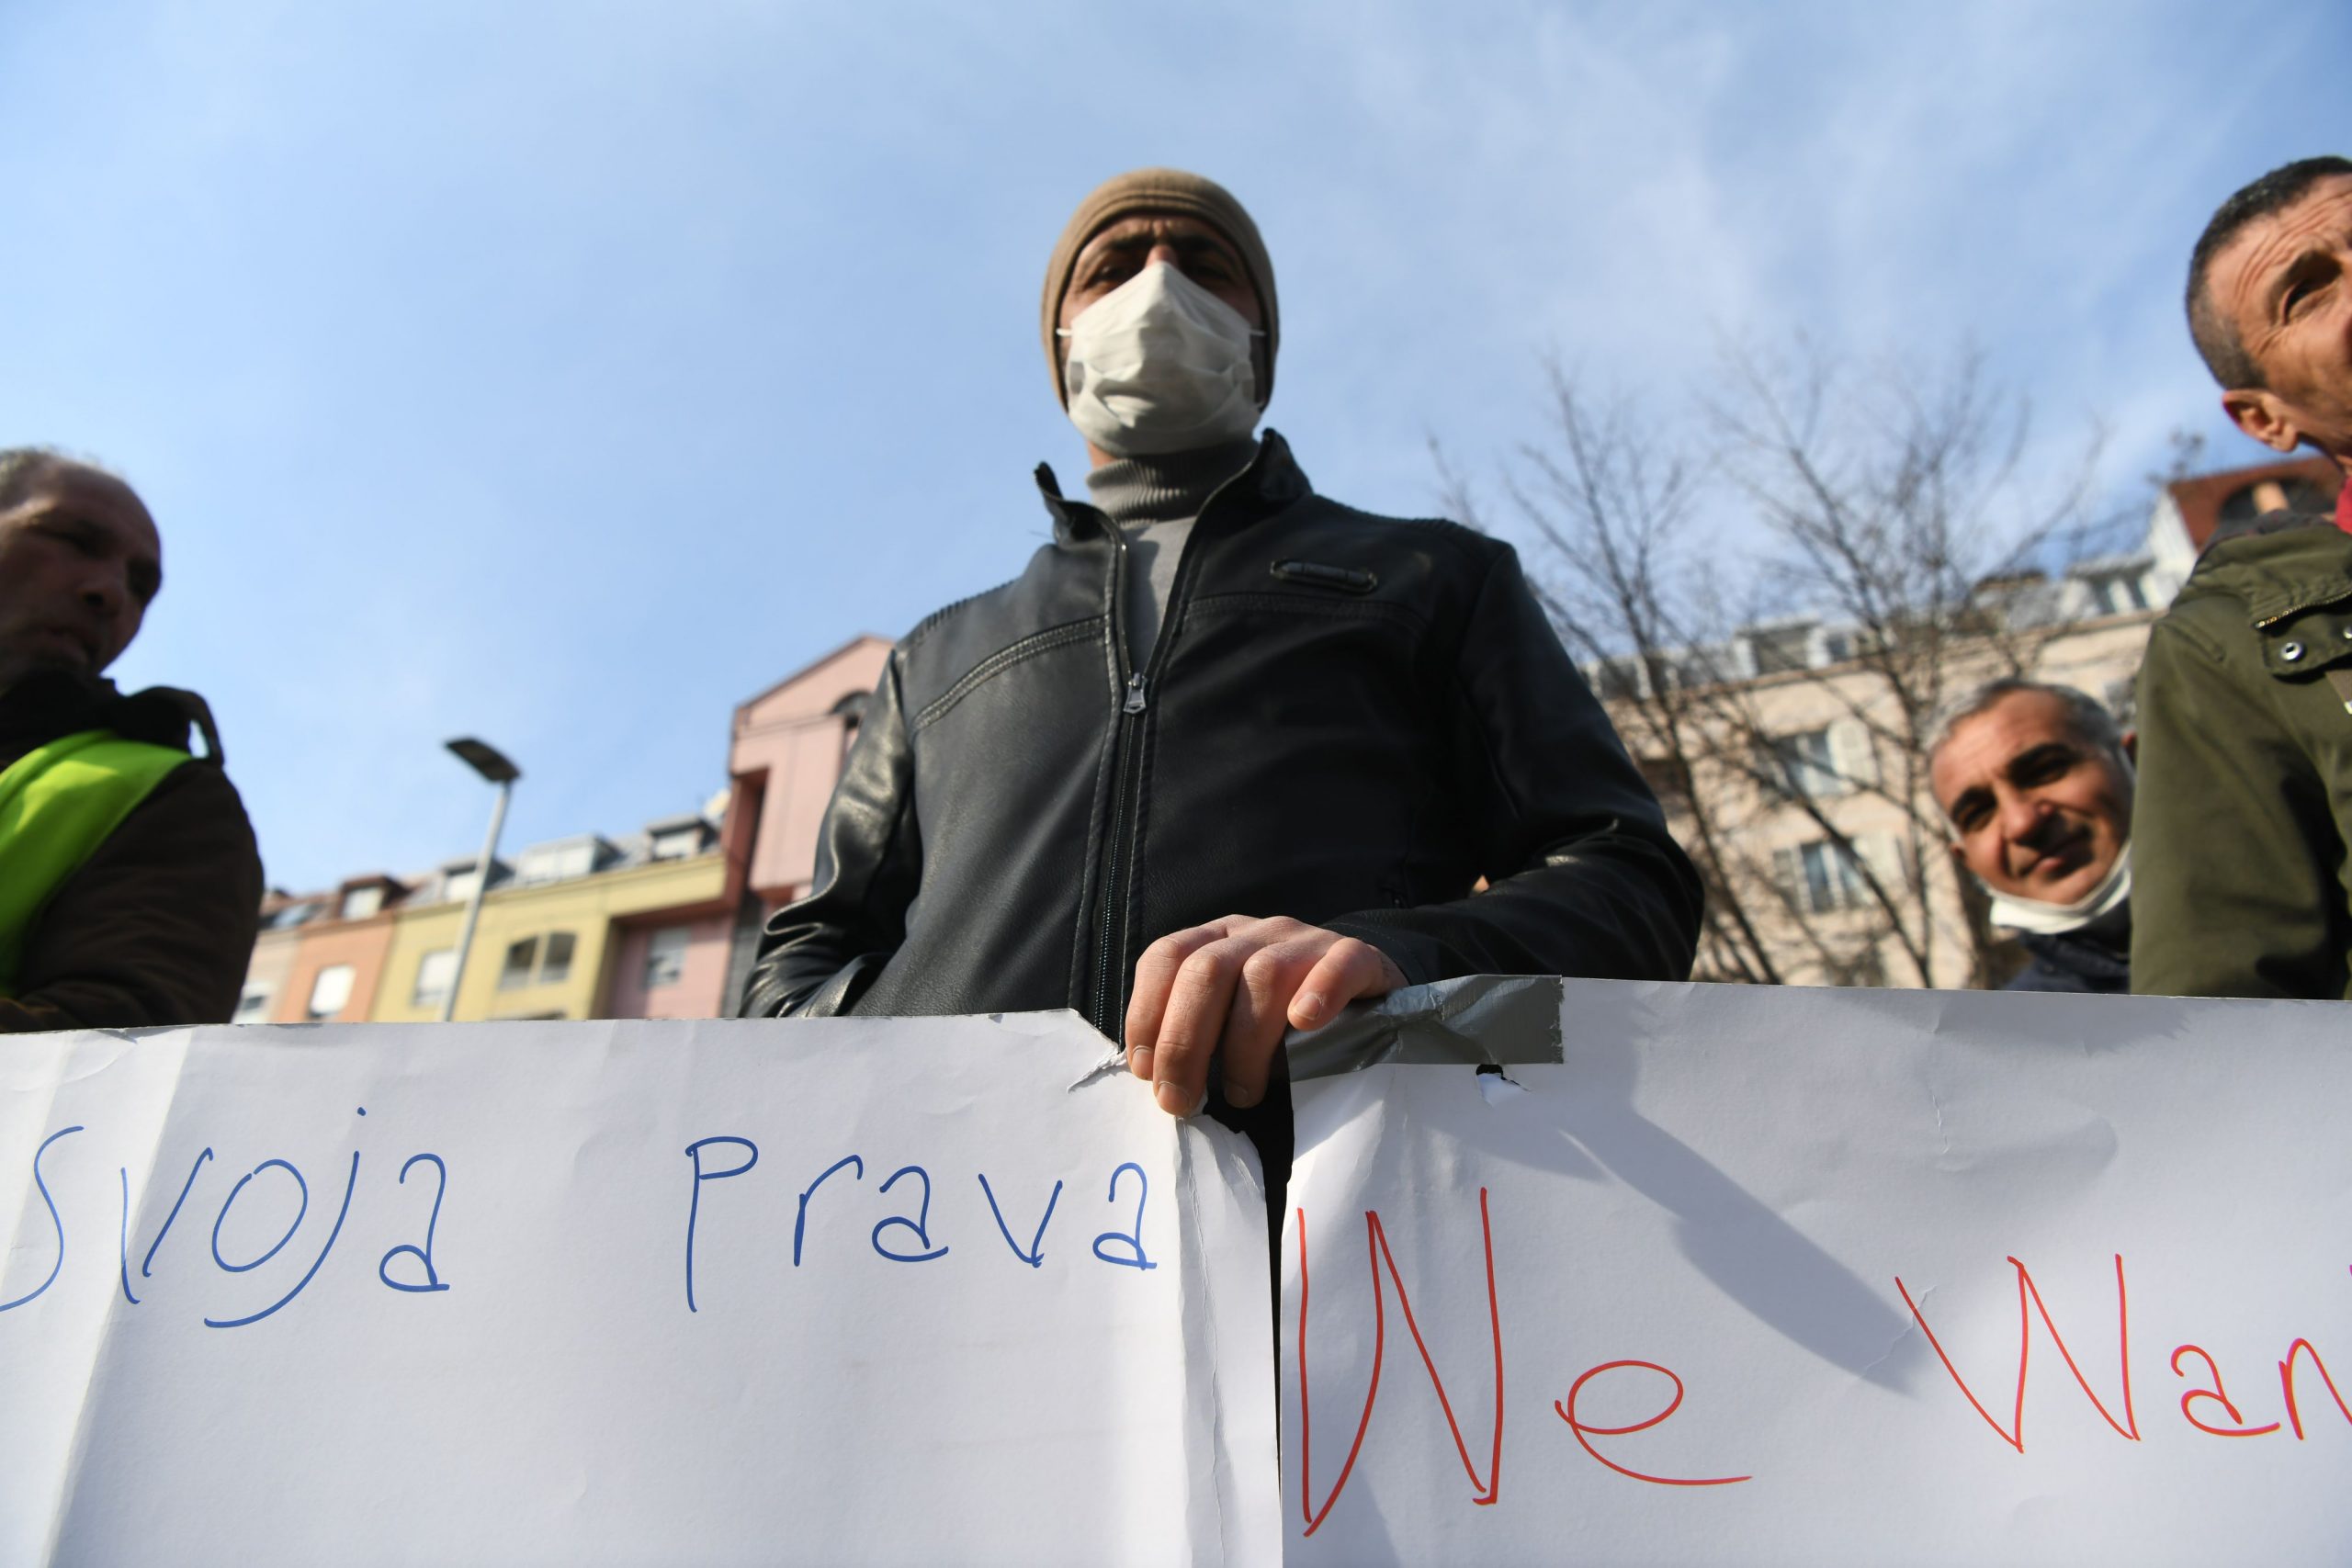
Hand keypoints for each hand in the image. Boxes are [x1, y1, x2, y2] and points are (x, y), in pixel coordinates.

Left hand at [1123, 914, 1407, 1116]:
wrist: (1370, 997)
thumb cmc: (1285, 1023)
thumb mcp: (1231, 1023)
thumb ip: (1198, 1039)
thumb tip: (1163, 1088)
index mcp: (1217, 941)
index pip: (1166, 957)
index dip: (1146, 1013)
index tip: (1146, 1072)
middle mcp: (1257, 933)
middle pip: (1206, 969)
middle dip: (1184, 1041)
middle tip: (1182, 1101)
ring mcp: (1307, 941)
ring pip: (1264, 975)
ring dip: (1244, 1044)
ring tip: (1244, 1094)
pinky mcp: (1358, 957)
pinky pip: (1339, 964)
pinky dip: (1319, 992)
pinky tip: (1305, 1025)